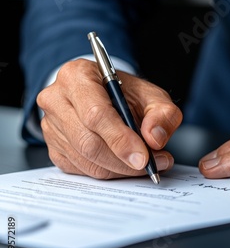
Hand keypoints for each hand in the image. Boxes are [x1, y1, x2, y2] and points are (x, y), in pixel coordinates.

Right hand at [37, 59, 182, 179]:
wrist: (105, 94)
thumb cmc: (123, 92)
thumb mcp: (150, 94)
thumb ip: (161, 113)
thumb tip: (155, 138)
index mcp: (77, 75)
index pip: (96, 114)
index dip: (120, 139)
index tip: (142, 157)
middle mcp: (57, 98)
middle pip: (88, 142)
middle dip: (123, 160)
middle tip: (150, 164)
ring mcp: (50, 124)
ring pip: (86, 160)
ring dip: (118, 169)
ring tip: (144, 163)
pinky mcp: (53, 147)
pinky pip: (81, 169)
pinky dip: (107, 172)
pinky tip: (124, 163)